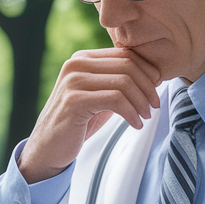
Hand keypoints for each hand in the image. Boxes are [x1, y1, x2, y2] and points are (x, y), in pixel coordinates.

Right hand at [18, 48, 161, 182]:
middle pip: (128, 66)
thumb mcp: (99, 97)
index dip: (147, 71)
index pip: (125, 54)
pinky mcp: (75, 100)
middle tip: (155, 105)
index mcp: (82, 58)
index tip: (156, 89)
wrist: (47, 149)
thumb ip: (117, 82)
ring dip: (141, 101)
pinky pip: (116, 100)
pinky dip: (131, 113)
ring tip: (145, 116)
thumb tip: (153, 74)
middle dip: (148, 86)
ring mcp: (73, 81)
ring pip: (124, 82)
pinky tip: (136, 124)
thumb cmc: (77, 124)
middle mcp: (76, 64)